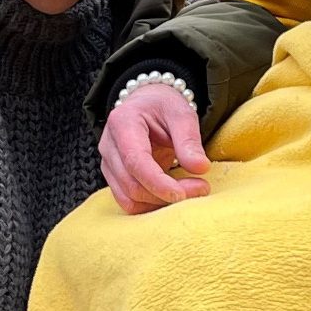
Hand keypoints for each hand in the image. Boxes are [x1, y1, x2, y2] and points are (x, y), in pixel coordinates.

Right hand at [98, 83, 210, 214]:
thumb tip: (201, 168)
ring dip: (161, 203)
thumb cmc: (163, 106)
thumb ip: (189, 140)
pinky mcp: (115, 179)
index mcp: (122, 123)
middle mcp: (109, 146)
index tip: (182, 194)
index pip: (135, 161)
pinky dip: (153, 206)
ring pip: (129, 199)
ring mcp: (109, 164)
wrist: (148, 105)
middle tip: (201, 188)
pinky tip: (174, 196)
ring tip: (191, 191)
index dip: (157, 183)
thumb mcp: (181, 113)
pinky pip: (130, 202)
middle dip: (166, 194)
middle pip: (132, 184)